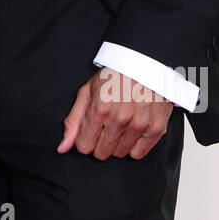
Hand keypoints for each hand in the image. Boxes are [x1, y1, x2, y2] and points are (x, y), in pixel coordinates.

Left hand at [58, 68, 172, 160]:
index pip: (84, 146)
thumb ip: (74, 121)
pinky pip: (138, 154)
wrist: (146, 65)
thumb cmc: (114, 77)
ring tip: (120, 125)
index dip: (84, 139)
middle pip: (101, 153)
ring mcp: (139, 125)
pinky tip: (132, 130)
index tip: (90, 131)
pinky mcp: (155, 129)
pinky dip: (133, 146)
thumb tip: (63, 148)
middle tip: (106, 126)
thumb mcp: (88, 92)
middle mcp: (120, 119)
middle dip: (99, 143)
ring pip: (119, 154)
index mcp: (100, 108)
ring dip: (117, 144)